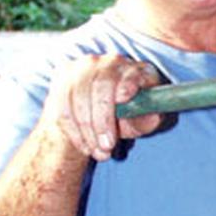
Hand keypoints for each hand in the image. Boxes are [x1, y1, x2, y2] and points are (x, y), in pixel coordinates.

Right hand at [41, 54, 162, 161]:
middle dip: (102, 119)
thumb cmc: (129, 118)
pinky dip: (73, 129)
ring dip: (87, 130)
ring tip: (99, 153)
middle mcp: (111, 62)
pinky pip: (63, 103)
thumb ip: (147, 120)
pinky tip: (84, 146)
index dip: (127, 82)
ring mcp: (86, 66)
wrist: (99, 115)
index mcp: (138, 70)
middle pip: (102, 85)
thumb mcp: (141, 122)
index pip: (132, 72)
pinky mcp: (65, 75)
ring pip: (79, 96)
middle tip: (108, 146)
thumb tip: (153, 116)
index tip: (123, 98)